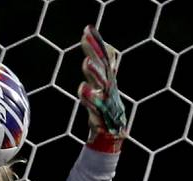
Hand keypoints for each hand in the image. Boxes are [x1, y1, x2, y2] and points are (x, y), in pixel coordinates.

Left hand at [79, 25, 126, 152]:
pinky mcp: (102, 115)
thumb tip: (101, 51)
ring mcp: (107, 101)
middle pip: (102, 66)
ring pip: (101, 84)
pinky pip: (95, 105)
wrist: (110, 137)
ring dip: (94, 72)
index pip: (103, 58)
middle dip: (94, 51)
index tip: (87, 31)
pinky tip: (82, 88)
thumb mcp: (101, 88)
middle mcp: (109, 88)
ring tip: (86, 62)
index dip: (97, 44)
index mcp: (107, 81)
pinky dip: (89, 97)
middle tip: (85, 37)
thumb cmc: (103, 112)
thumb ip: (99, 71)